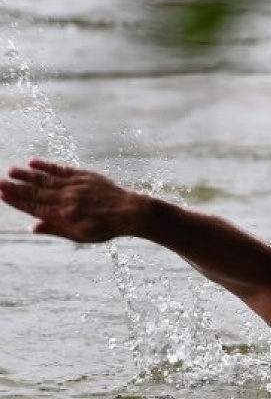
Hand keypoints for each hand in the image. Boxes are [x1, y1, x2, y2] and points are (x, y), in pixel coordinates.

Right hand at [0, 159, 148, 242]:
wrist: (130, 212)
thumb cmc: (105, 228)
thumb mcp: (80, 236)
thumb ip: (55, 230)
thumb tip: (32, 227)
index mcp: (65, 216)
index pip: (34, 207)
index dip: (16, 201)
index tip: (1, 195)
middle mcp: (67, 200)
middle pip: (36, 192)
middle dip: (15, 187)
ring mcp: (75, 186)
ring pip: (45, 180)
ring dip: (26, 175)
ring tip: (10, 171)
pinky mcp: (83, 176)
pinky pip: (61, 170)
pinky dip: (46, 166)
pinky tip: (33, 163)